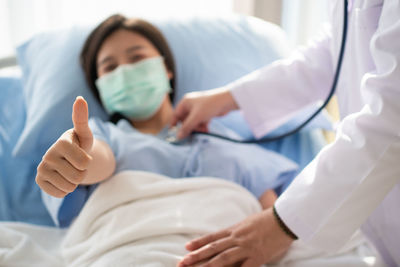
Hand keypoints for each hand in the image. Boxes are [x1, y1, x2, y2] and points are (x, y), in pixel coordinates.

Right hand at [35, 96, 92, 197]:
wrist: (69, 158)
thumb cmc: (80, 144)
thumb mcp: (85, 133)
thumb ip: (82, 118)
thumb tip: (80, 98)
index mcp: (61, 142)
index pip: (84, 162)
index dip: (88, 162)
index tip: (83, 155)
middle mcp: (48, 155)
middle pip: (78, 176)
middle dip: (83, 173)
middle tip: (77, 164)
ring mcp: (42, 169)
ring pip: (71, 187)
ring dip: (75, 182)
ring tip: (71, 170)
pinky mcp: (39, 181)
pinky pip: (61, 193)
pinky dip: (66, 190)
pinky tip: (62, 178)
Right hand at [172, 88, 238, 138]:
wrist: (227, 101)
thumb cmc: (210, 105)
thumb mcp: (196, 117)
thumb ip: (186, 127)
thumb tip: (178, 136)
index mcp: (185, 102)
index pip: (176, 115)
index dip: (174, 124)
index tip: (173, 134)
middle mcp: (190, 105)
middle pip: (185, 120)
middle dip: (189, 128)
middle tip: (192, 134)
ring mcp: (198, 109)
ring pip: (193, 122)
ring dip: (197, 128)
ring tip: (203, 131)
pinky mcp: (205, 113)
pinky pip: (200, 122)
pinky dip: (202, 127)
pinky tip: (206, 131)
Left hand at [177, 208, 293, 266]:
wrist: (284, 219)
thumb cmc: (268, 220)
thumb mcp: (248, 223)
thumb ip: (238, 231)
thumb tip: (229, 237)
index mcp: (235, 230)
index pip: (213, 237)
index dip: (199, 243)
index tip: (186, 248)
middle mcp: (237, 238)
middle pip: (213, 249)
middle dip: (197, 257)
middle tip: (182, 263)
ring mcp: (246, 248)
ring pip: (223, 258)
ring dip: (207, 265)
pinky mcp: (257, 257)